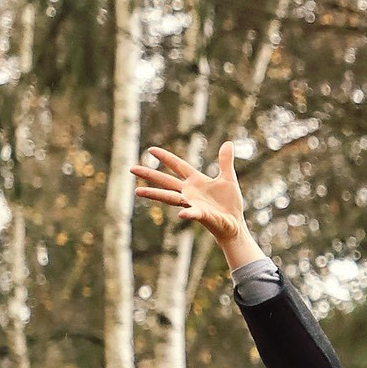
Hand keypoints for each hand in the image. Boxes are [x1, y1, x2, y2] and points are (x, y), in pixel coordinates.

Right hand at [131, 141, 264, 270]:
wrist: (234, 224)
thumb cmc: (229, 203)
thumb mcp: (228, 178)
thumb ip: (225, 162)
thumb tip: (228, 143)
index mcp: (195, 181)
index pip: (178, 165)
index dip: (165, 157)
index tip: (150, 149)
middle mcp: (189, 192)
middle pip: (166, 180)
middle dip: (149, 174)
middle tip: (131, 168)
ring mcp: (193, 204)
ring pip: (170, 197)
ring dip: (154, 194)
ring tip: (138, 191)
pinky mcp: (201, 215)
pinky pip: (193, 213)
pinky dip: (188, 213)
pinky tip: (181, 214)